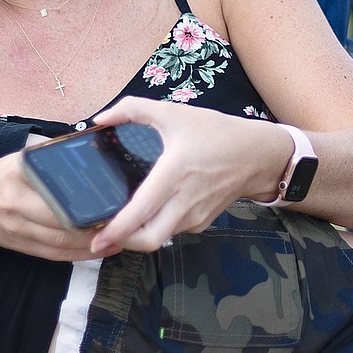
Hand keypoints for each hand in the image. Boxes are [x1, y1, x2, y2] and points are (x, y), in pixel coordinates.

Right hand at [0, 153, 112, 261]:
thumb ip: (49, 155)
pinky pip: (55, 255)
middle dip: (94, 222)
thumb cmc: (0, 179)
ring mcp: (18, 229)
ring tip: (119, 237)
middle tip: (122, 218)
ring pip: (61, 241)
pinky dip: (80, 254)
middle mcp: (16, 202)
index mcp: (17, 174)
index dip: (84, 193)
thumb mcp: (18, 159)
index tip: (110, 193)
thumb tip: (87, 146)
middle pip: (61, 218)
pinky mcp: (23, 247)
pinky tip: (101, 250)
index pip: (54, 184)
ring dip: (92, 243)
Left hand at [89, 98, 273, 252]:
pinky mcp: (201, 223)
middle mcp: (184, 201)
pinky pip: (171, 232)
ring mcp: (195, 216)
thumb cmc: (215, 133)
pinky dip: (153, 229)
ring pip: (159, 238)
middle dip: (120, 242)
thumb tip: (100, 118)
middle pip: (148, 240)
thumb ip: (132, 109)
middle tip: (99, 235)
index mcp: (174, 174)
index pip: (141, 213)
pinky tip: (142, 216)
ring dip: (135, 236)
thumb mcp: (173, 113)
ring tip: (115, 223)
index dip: (116, 230)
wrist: (257, 155)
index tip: (95, 237)